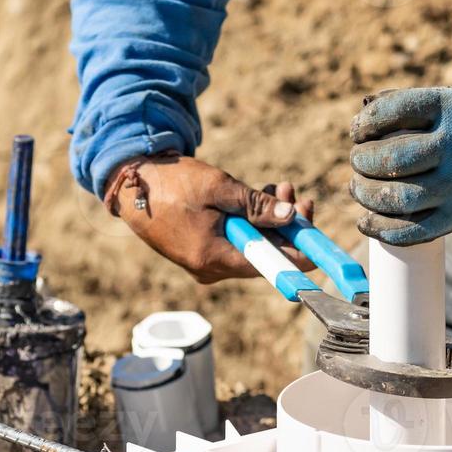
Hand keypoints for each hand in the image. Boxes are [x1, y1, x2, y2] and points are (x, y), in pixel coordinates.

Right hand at [104, 154, 315, 283]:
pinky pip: (235, 241)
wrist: (130, 184)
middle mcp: (210, 268)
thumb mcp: (219, 188)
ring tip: (279, 187)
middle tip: (297, 197)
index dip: (299, 255)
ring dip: (269, 219)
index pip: (269, 266)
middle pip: (263, 255)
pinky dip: (249, 222)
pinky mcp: (200, 251)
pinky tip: (258, 197)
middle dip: (285, 227)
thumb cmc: (171, 183)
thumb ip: (256, 205)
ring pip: (251, 245)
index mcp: (213, 259)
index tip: (320, 245)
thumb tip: (290, 218)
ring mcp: (204, 261)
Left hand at [349, 86, 451, 245]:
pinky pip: (414, 231)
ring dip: (366, 196)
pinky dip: (382, 229)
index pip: (395, 111)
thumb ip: (408, 102)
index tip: (357, 131)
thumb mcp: (451, 98)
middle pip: (392, 161)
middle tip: (357, 161)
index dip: (366, 122)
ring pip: (398, 199)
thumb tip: (362, 111)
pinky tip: (366, 221)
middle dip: (362, 162)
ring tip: (357, 188)